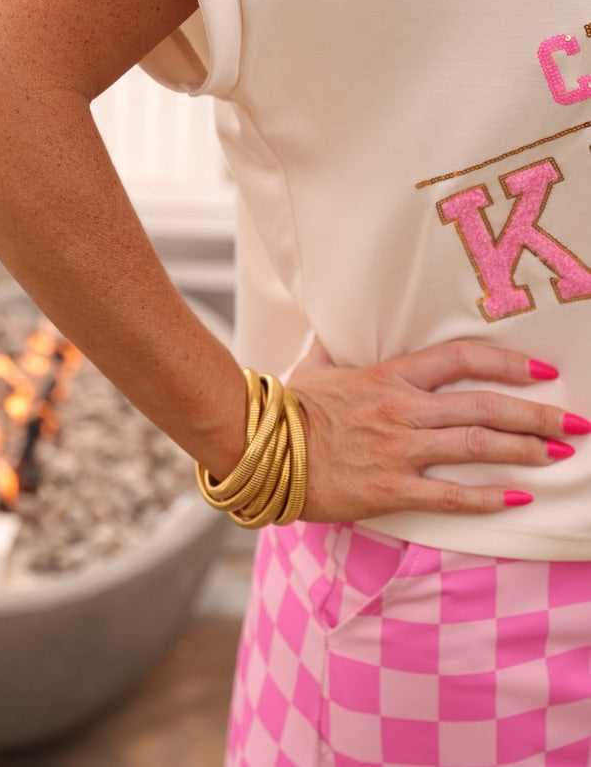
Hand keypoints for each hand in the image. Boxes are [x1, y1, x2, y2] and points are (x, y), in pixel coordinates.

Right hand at [286, 338, 585, 521]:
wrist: (261, 448)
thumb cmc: (288, 406)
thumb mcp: (315, 364)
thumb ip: (337, 345)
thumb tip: (335, 323)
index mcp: (389, 376)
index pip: (460, 359)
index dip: (507, 364)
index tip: (541, 371)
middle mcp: (402, 409)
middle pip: (484, 404)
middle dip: (536, 413)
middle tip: (575, 422)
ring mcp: (398, 449)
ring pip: (476, 444)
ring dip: (524, 449)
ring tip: (559, 455)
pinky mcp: (389, 488)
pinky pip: (449, 494)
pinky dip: (487, 497)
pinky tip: (517, 499)